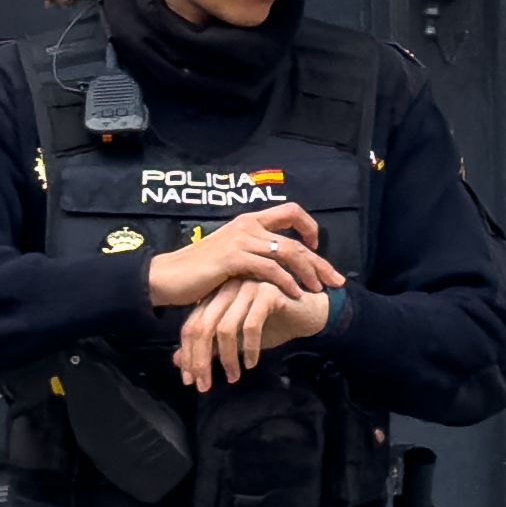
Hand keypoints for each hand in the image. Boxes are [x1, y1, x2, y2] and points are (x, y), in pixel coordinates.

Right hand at [138, 208, 340, 316]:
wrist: (168, 277)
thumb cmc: (199, 271)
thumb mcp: (230, 255)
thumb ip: (252, 253)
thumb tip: (275, 263)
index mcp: (248, 221)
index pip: (290, 210)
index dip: (309, 227)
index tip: (317, 247)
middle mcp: (248, 225)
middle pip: (296, 238)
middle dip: (320, 261)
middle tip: (337, 280)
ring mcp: (241, 240)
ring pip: (288, 252)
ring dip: (309, 273)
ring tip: (320, 291)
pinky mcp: (233, 258)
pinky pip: (270, 269)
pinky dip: (286, 282)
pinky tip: (295, 295)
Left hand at [174, 276, 331, 389]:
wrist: (309, 314)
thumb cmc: (272, 325)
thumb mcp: (236, 340)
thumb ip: (209, 347)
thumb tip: (179, 362)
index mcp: (215, 296)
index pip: (191, 326)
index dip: (188, 355)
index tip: (190, 380)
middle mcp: (227, 288)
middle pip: (202, 327)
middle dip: (201, 360)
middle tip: (204, 386)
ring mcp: (246, 287)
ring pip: (224, 328)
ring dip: (227, 358)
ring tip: (233, 377)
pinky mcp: (267, 292)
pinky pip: (251, 325)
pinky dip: (249, 348)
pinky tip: (252, 363)